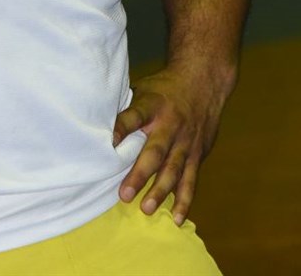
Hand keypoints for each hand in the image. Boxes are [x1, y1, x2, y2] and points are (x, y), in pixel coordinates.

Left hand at [112, 66, 225, 226]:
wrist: (203, 82)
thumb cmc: (164, 89)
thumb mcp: (144, 89)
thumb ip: (128, 109)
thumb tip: (96, 124)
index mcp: (152, 105)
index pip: (134, 116)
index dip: (122, 128)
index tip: (109, 143)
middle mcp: (170, 124)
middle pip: (155, 151)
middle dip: (140, 174)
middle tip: (124, 194)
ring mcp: (186, 141)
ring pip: (173, 169)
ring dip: (160, 191)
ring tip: (146, 209)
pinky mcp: (198, 154)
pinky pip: (191, 179)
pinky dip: (184, 199)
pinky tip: (176, 217)